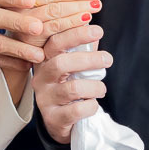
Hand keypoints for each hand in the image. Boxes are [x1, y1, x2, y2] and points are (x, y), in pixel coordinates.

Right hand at [9, 0, 102, 49]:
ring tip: (94, 5)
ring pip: (54, 9)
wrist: (22, 49)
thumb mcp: (40, 2)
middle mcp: (17, 4)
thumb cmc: (35, 21)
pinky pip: (56, 26)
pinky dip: (73, 21)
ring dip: (78, 6)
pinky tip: (86, 18)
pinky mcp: (31, 38)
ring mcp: (23, 21)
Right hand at [32, 24, 111, 143]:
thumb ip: (81, 49)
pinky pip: (77, 110)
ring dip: (94, 86)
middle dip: (89, 59)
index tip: (98, 30)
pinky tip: (93, 104)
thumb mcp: (73, 67)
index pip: (54, 42)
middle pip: (61, 63)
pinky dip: (91, 106)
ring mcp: (44, 100)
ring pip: (72, 88)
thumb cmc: (69, 86)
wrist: (60, 121)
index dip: (76, 34)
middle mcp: (40, 79)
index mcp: (44, 61)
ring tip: (101, 89)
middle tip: (108, 59)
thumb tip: (94, 28)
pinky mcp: (53, 118)